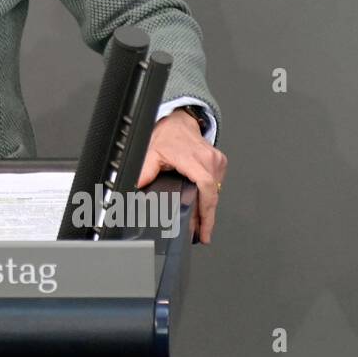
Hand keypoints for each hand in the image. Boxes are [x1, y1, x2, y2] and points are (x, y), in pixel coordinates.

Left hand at [135, 109, 226, 243]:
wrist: (179, 121)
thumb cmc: (168, 135)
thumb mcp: (151, 153)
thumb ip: (145, 172)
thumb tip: (137, 188)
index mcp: (192, 158)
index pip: (205, 187)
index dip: (206, 210)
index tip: (204, 227)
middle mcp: (208, 159)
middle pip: (212, 195)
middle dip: (207, 217)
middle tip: (202, 235)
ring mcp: (216, 160)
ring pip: (215, 191)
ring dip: (208, 207)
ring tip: (202, 225)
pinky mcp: (220, 162)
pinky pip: (217, 184)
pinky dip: (210, 196)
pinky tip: (203, 206)